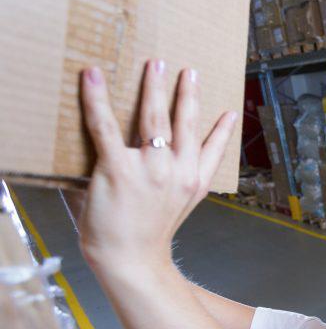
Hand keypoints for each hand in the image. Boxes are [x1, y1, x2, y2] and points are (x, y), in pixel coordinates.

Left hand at [77, 61, 236, 271]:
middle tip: (187, 72)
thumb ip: (168, 185)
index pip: (214, 151)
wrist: (130, 262)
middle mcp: (178, 173)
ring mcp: (150, 170)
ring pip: (155, 119)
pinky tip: (93, 76)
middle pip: (186, 124)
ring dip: (155, 88)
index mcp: (194, 184)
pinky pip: (106, 127)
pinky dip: (97, 99)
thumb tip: (146, 164)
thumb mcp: (173, 212)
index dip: (223, 131)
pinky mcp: (118, 169)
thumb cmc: (145, 240)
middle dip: (187, 95)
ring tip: (155, 65)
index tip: (229, 113)